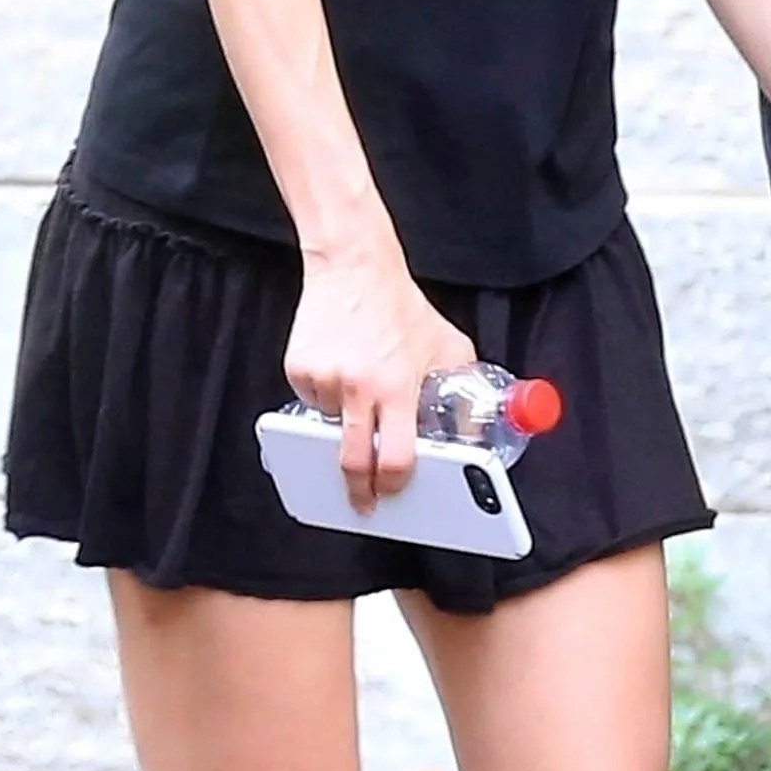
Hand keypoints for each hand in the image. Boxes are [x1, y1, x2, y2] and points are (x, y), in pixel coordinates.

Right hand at [285, 238, 476, 508]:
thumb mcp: (451, 349)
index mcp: (398, 386)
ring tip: (363, 387)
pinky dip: (328, 399)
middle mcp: (358, 386)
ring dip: (348, 423)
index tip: (391, 494)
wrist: (354, 268)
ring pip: (332, 429)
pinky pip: (313, 404)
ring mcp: (324, 379)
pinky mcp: (298, 369)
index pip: (395, 459)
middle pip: (353, 463)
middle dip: (357, 491)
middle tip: (362, 502)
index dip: (393, 486)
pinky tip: (343, 370)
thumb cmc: (403, 309)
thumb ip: (464, 394)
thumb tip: (472, 435)